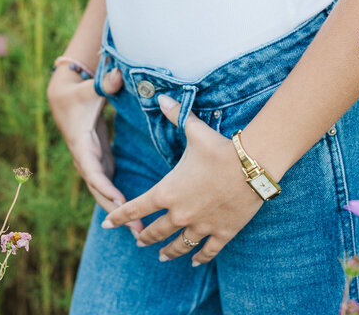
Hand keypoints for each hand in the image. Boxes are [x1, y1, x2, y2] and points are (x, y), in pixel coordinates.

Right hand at [47, 66, 144, 239]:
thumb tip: (117, 77)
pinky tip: (137, 217)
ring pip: (103, 194)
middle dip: (116, 212)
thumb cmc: (79, 94)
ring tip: (141, 233)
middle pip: (99, 191)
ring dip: (120, 213)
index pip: (92, 170)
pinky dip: (120, 202)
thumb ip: (105, 84)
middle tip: (137, 231)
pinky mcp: (99, 162)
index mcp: (81, 145)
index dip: (105, 187)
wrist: (63, 99)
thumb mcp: (90, 88)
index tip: (119, 201)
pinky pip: (108, 187)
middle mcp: (85, 159)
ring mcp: (92, 163)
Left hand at [100, 94, 265, 265]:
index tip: (107, 223)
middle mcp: (180, 214)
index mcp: (168, 192)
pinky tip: (195, 262)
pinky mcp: (222, 233)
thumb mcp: (195, 130)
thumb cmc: (220, 147)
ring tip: (162, 256)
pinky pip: (207, 251)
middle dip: (145, 236)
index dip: (119, 216)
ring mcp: (201, 226)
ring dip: (168, 252)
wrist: (252, 165)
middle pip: (156, 231)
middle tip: (138, 241)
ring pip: (179, 246)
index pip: (136, 208)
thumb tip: (161, 97)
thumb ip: (175, 116)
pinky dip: (199, 258)